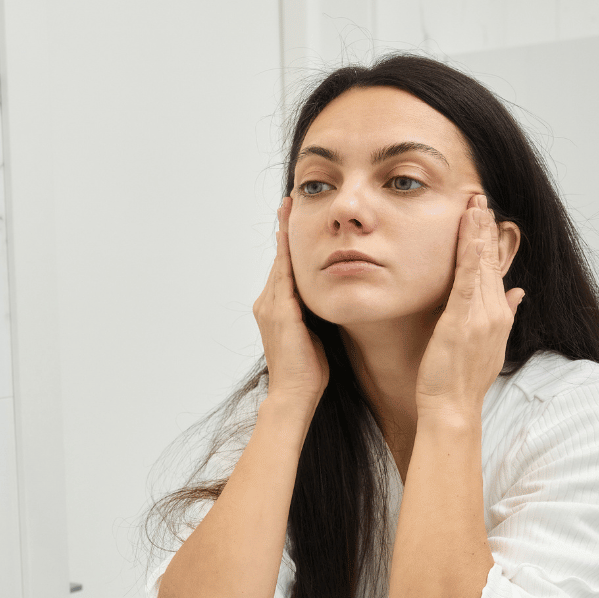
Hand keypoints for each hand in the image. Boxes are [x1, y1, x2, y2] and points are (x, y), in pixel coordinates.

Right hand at [252, 197, 329, 410]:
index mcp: (274, 310)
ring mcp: (270, 307)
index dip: (287, 246)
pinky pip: (285, 275)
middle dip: (284, 232)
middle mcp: (266, 304)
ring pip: (280, 263)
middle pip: (279, 260)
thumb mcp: (313, 335)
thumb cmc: (308, 371)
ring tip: (288, 209)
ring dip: (284, 235)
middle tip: (289, 202)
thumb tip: (332, 299)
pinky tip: (292, 236)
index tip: (292, 221)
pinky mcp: (279, 312)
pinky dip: (287, 254)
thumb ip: (315, 315)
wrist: (294, 394)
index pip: (283, 270)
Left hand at [415, 194, 524, 417]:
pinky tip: (470, 233)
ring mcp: (481, 316)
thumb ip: (504, 316)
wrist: (454, 407)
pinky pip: (467, 281)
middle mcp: (494, 313)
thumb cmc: (461, 381)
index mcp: (498, 317)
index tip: (486, 216)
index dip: (490, 242)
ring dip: (477, 232)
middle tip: (479, 197)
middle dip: (485, 228)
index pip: (495, 271)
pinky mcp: (462, 320)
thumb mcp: (488, 346)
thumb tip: (518, 293)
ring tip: (474, 203)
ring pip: (480, 265)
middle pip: (490, 262)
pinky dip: (470, 255)